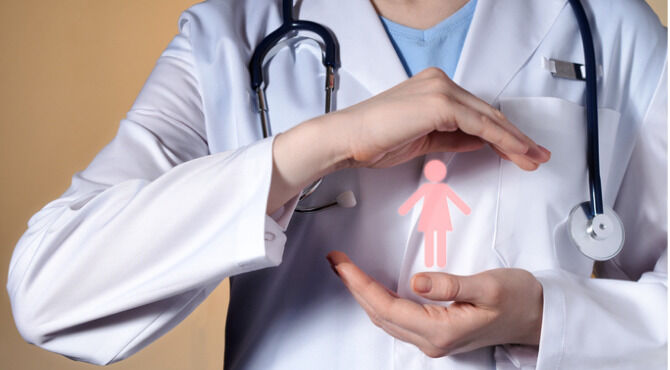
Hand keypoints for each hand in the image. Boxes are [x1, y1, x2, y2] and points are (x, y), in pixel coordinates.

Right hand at [268, 67, 550, 213]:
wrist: (348, 139)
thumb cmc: (374, 140)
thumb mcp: (423, 139)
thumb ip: (453, 136)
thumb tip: (480, 141)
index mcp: (434, 86)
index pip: (476, 111)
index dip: (502, 132)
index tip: (520, 149)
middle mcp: (440, 82)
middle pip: (488, 112)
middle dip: (516, 137)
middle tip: (537, 155)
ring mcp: (441, 90)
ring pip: (490, 118)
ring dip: (515, 140)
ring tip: (533, 159)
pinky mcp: (441, 104)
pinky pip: (481, 125)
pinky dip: (502, 140)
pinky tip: (516, 153)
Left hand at [326, 251, 543, 357]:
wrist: (538, 317)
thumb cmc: (520, 299)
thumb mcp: (490, 286)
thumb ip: (452, 285)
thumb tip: (417, 281)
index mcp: (442, 330)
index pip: (387, 307)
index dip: (359, 285)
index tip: (342, 264)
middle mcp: (432, 341)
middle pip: (379, 315)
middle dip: (353, 287)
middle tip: (336, 261)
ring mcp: (432, 340)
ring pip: (384, 319)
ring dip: (362, 294)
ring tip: (346, 270)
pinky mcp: (435, 333)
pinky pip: (396, 319)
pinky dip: (378, 301)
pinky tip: (371, 287)